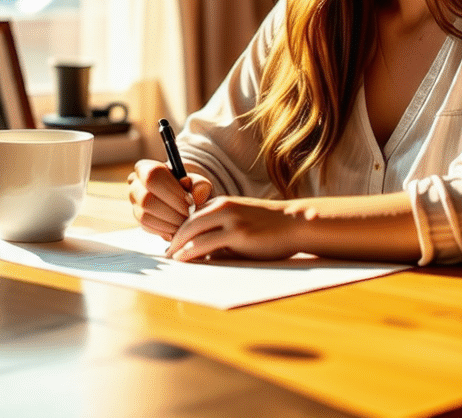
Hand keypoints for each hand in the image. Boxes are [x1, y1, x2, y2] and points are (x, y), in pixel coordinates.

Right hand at [127, 159, 212, 240]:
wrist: (180, 196)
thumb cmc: (187, 186)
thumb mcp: (196, 181)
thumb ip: (199, 184)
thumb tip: (198, 193)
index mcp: (146, 168)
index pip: (152, 176)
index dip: (171, 190)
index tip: (189, 201)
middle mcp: (135, 184)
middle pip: (146, 198)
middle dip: (171, 210)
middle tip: (188, 216)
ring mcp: (134, 202)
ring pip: (145, 215)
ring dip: (169, 222)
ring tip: (184, 223)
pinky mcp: (138, 218)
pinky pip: (147, 227)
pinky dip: (164, 230)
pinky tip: (177, 228)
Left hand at [165, 197, 304, 261]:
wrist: (295, 223)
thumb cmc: (268, 225)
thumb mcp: (240, 220)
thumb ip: (220, 229)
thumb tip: (200, 251)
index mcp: (222, 203)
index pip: (191, 215)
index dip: (179, 230)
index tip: (172, 244)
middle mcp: (223, 207)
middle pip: (187, 222)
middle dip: (173, 239)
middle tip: (166, 253)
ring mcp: (231, 219)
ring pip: (192, 231)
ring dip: (178, 246)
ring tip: (171, 259)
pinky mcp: (238, 233)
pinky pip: (206, 243)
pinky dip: (190, 251)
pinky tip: (184, 258)